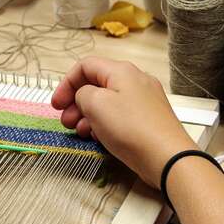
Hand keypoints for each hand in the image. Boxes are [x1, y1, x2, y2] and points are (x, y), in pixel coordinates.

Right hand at [51, 57, 197, 187]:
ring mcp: (144, 100)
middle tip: (65, 122)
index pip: (85, 66)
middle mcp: (135, 81)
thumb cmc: (131, 128)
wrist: (167, 157)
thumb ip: (82, 93)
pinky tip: (99, 138)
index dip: (66, 84)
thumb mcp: (96, 104)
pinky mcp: (148, 119)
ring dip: (88, 115)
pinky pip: (119, 116)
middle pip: (96, 85)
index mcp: (121, 71)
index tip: (56, 104)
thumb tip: (84, 96)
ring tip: (80, 132)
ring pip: (107, 102)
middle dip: (76, 103)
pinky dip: (105, 124)